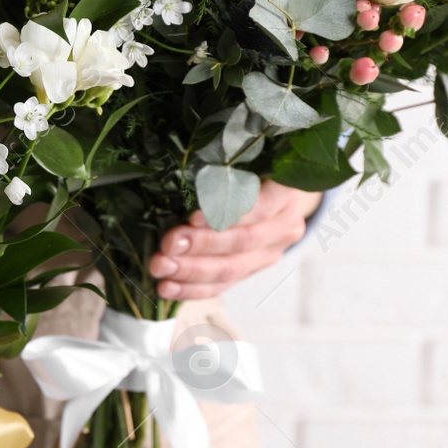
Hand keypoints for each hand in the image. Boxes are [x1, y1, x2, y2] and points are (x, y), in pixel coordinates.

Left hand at [146, 182, 321, 300]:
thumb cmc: (252, 166)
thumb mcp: (246, 159)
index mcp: (287, 192)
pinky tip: (167, 287)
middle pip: (243, 241)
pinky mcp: (252, 270)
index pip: (260, 206)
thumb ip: (222, 168)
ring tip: (160, 268)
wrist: (276, 191)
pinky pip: (223, 285)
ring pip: (232, 269)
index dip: (226, 213)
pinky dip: (192, 288)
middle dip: (201, 246)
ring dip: (191, 271)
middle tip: (167, 245)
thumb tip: (175, 175)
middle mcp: (285, 226)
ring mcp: (271, 252)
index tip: (191, 217)